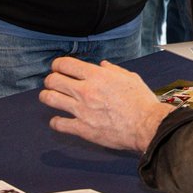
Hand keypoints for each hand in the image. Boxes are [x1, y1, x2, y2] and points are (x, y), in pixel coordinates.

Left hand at [41, 57, 171, 151]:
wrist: (146, 125)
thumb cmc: (141, 102)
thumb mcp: (130, 78)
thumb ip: (114, 70)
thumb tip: (103, 65)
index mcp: (97, 76)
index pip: (65, 64)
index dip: (57, 64)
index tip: (57, 68)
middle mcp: (85, 91)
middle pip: (53, 80)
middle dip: (50, 80)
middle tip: (52, 82)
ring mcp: (81, 110)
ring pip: (51, 99)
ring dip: (46, 96)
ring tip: (47, 96)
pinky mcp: (82, 128)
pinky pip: (59, 123)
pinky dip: (55, 121)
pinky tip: (57, 120)